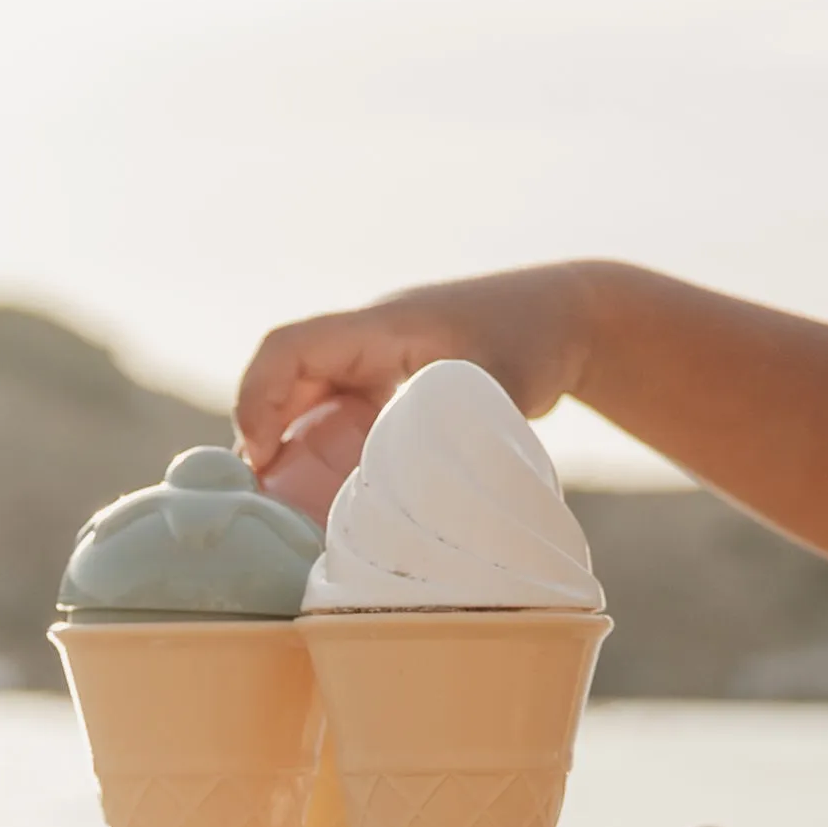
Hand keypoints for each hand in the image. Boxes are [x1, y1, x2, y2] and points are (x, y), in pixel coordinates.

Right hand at [230, 270, 604, 516]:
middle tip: (260, 501)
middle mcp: (366, 342)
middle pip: (287, 378)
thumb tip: (428, 503)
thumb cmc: (536, 339)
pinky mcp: (391, 385)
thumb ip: (466, 431)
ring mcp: (376, 362)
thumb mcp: (505, 384)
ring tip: (283, 508)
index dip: (260, 398)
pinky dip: (324, 450)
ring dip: (290, 445)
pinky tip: (329, 497)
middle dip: (263, 434)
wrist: (568, 319)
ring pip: (308, 400)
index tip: (259, 457)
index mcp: (380, 328)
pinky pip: (338, 413)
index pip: (291, 348)